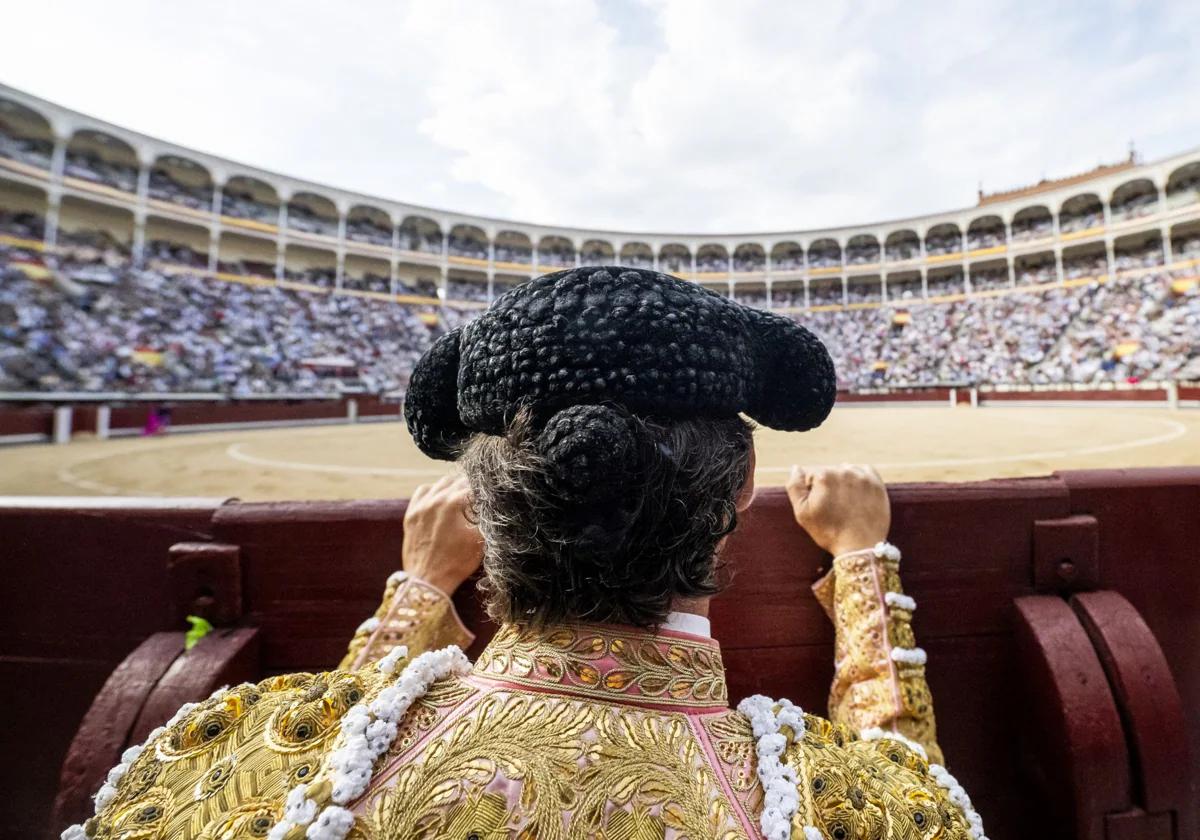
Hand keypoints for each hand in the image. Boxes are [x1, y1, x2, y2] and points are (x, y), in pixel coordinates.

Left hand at [402, 476, 483, 594]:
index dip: (485, 490)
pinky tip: (440, 501)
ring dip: (453, 487)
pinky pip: (423, 491)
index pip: (475, 485)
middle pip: (458, 481)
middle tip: (478, 499)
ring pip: (441, 483)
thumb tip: (492, 503)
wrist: (429, 580)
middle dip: (470, 488)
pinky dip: (433, 492)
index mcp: (454, 502)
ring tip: (461, 499)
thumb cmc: (457, 562)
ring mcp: (421, 505)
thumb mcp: (480, 539)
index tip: (490, 497)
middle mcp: (436, 498)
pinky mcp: (411, 513)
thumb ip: (486, 516)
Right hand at [785, 464, 890, 557]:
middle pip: (830, 473)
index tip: (821, 507)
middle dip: (829, 486)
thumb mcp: (802, 512)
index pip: (813, 476)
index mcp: (824, 475)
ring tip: (845, 502)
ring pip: (847, 470)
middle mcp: (844, 471)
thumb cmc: (827, 531)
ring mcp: (863, 477)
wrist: (858, 547)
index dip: (813, 492)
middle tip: (834, 508)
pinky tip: (857, 492)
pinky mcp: (876, 484)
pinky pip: (865, 470)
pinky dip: (860, 478)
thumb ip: (795, 486)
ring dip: (844, 481)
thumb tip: (796, 468)